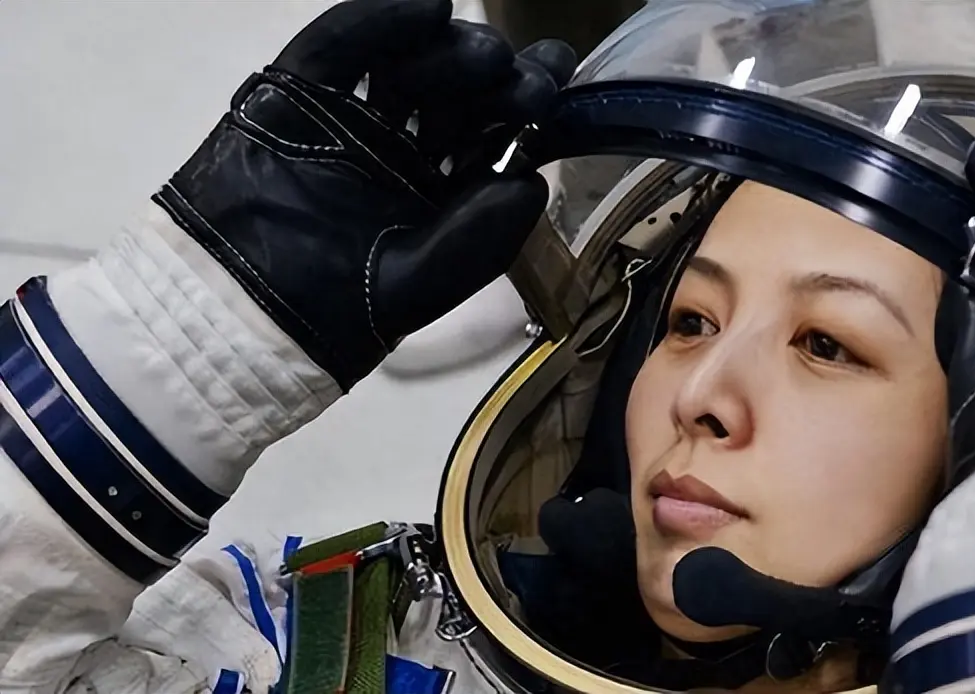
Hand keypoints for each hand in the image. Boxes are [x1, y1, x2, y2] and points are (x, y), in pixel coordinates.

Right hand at [155, 0, 575, 389]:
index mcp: (432, 195)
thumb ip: (478, 241)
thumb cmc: (330, 311)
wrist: (231, 310)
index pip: (488, 140)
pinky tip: (430, 7)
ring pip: (409, 66)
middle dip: (499, 80)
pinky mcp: (297, 90)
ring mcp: (348, 117)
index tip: (556, 85)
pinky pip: (341, 45)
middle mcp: (396, 151)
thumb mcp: (418, 283)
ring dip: (453, 52)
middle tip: (530, 76)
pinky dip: (382, 20)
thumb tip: (533, 183)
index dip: (525, 110)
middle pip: (456, 97)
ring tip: (485, 53)